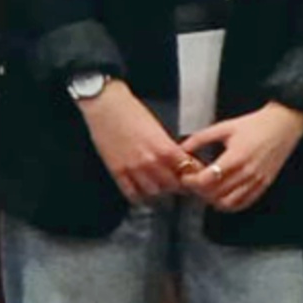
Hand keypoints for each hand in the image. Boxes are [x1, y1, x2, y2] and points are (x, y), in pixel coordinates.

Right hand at [78, 79, 199, 204]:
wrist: (107, 106)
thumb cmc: (132, 111)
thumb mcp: (159, 129)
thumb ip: (169, 147)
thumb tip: (179, 160)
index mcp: (166, 149)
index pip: (188, 171)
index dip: (193, 175)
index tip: (195, 176)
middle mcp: (151, 162)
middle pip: (173, 185)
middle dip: (179, 185)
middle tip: (180, 184)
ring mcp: (133, 169)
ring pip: (154, 192)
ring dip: (160, 191)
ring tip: (162, 187)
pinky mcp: (117, 172)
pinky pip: (132, 193)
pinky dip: (139, 195)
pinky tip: (143, 193)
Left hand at [176, 102, 302, 212]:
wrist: (284, 124)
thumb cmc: (256, 124)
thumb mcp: (225, 127)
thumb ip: (201, 138)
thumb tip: (182, 147)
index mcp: (236, 157)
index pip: (207, 179)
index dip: (191, 181)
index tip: (186, 176)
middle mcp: (247, 172)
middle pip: (215, 193)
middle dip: (199, 190)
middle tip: (193, 183)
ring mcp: (257, 180)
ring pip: (228, 203)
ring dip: (213, 200)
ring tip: (207, 190)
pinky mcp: (264, 184)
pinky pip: (244, 203)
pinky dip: (230, 204)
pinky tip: (223, 197)